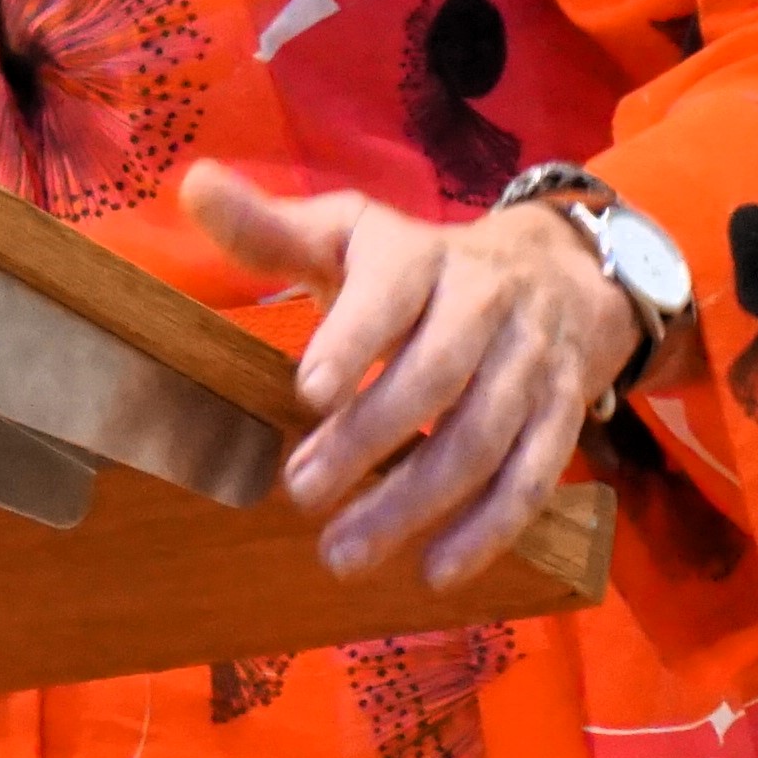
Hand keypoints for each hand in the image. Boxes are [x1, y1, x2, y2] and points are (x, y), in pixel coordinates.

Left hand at [180, 163, 637, 592]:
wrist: (563, 272)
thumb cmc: (423, 267)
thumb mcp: (353, 237)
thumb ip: (272, 230)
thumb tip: (194, 186)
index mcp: (422, 256)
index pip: (391, 293)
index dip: (354, 339)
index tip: (307, 392)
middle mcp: (486, 304)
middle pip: (435, 377)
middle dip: (369, 440)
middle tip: (301, 492)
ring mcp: (531, 363)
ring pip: (481, 438)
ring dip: (414, 503)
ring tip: (343, 552)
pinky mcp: (562, 414)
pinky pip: (532, 477)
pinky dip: (487, 530)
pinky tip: (433, 571)